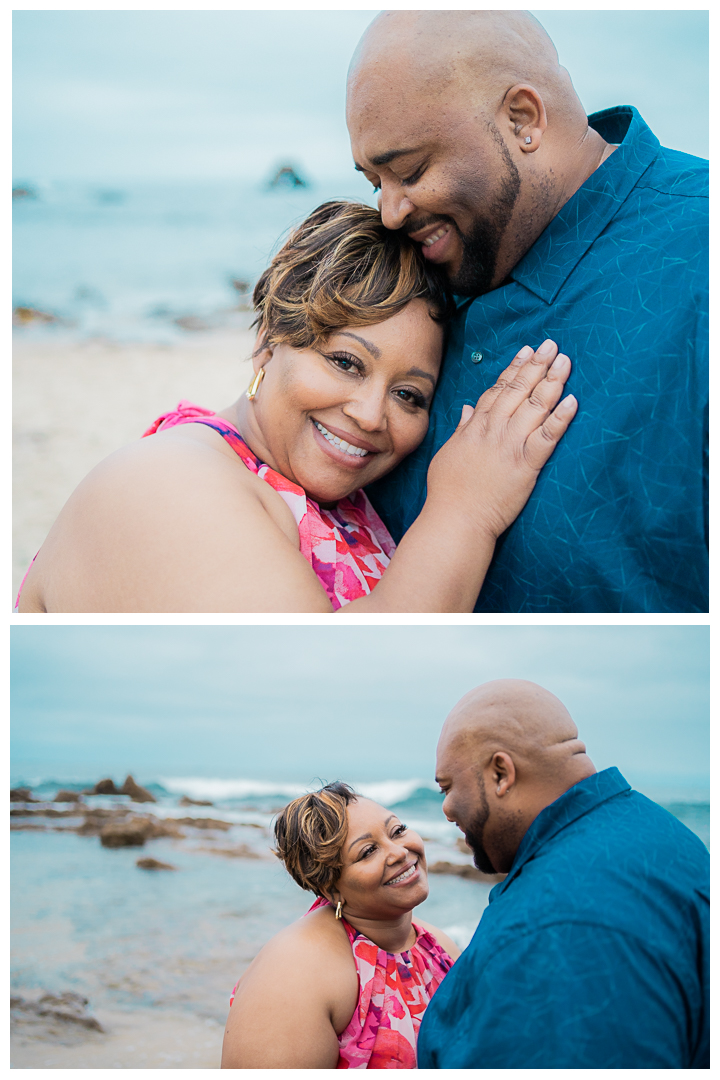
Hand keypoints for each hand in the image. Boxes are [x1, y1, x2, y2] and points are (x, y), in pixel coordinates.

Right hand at [426, 339, 576, 539]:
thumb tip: (467, 409)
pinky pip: (548, 438)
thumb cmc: (448, 492)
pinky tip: (573, 401)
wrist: (456, 519)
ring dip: (552, 382)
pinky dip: (561, 419)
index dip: (515, 368)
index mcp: (475, 426)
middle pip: (519, 390)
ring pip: (535, 407)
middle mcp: (494, 431)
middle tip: (553, 345)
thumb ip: (460, 428)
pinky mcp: (526, 466)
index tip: (528, 351)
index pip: (498, 390)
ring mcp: (511, 446)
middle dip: (537, 365)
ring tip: (566, 362)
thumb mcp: (447, 453)